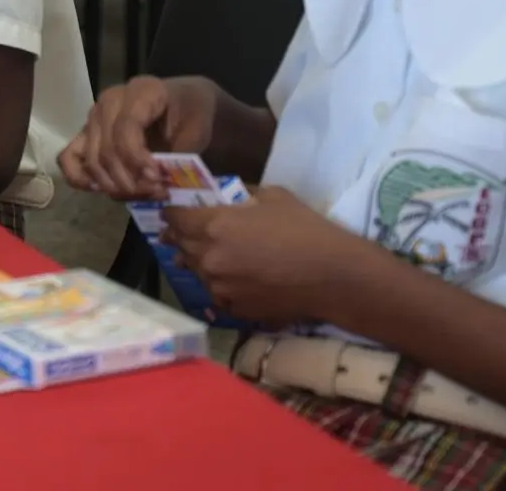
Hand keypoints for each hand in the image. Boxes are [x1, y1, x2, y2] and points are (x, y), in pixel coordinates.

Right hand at [58, 76, 217, 198]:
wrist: (185, 105)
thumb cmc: (193, 115)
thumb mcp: (197, 131)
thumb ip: (180, 156)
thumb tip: (160, 182)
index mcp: (141, 91)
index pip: (126, 128)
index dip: (137, 160)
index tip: (158, 181)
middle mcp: (110, 100)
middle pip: (106, 148)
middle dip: (129, 180)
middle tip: (156, 193)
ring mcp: (95, 117)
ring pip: (90, 158)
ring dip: (113, 185)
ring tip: (140, 195)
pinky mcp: (87, 133)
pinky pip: (69, 157)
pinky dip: (80, 178)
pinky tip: (102, 190)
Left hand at [166, 186, 384, 325]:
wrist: (333, 276)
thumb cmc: (305, 230)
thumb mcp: (272, 196)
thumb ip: (241, 196)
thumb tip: (227, 198)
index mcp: (214, 225)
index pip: (176, 218)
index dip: (172, 213)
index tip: (171, 211)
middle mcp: (209, 257)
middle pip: (181, 245)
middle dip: (180, 236)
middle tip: (178, 232)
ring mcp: (219, 287)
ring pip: (196, 271)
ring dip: (197, 261)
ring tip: (203, 255)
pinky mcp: (234, 309)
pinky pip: (215, 293)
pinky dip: (217, 284)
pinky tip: (227, 279)